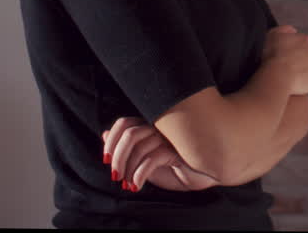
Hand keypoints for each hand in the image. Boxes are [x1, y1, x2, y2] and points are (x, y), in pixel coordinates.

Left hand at [101, 116, 220, 192]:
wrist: (203, 177)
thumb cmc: (174, 168)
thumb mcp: (144, 160)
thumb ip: (127, 149)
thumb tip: (104, 134)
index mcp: (151, 125)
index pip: (124, 123)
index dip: (111, 140)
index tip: (107, 159)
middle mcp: (160, 127)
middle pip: (129, 133)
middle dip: (117, 157)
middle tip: (116, 175)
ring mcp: (170, 137)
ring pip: (138, 146)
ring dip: (128, 168)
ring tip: (128, 183)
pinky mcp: (178, 150)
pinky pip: (151, 158)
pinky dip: (139, 174)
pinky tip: (137, 185)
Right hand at [262, 25, 307, 95]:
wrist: (279, 77)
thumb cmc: (273, 56)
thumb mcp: (273, 36)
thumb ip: (284, 29)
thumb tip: (293, 29)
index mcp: (304, 39)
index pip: (302, 41)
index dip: (293, 48)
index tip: (285, 55)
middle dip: (301, 57)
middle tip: (288, 65)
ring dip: (303, 69)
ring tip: (290, 75)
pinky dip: (305, 81)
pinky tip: (294, 83)